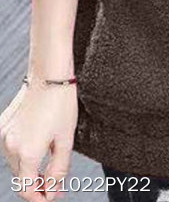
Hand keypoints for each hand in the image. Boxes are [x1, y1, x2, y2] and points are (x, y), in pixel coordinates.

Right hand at [0, 81, 77, 200]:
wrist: (49, 75)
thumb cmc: (61, 103)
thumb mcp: (66, 140)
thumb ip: (59, 171)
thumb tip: (53, 192)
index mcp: (28, 153)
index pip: (27, 189)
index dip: (39, 197)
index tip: (50, 197)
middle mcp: (11, 146)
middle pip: (21, 177)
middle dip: (36, 183)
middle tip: (54, 182)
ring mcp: (4, 135)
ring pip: (15, 163)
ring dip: (29, 167)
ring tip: (48, 160)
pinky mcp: (3, 125)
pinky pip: (11, 146)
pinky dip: (23, 151)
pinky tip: (38, 142)